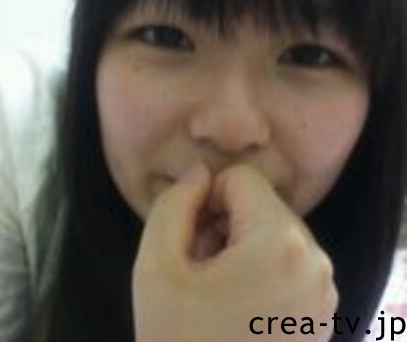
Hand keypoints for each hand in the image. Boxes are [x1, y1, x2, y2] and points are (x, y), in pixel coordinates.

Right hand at [132, 163, 337, 341]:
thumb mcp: (156, 265)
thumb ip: (174, 204)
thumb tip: (198, 173)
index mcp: (280, 242)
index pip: (241, 178)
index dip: (206, 198)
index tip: (190, 236)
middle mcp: (315, 259)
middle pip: (260, 202)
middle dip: (223, 222)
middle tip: (200, 265)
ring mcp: (324, 286)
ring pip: (272, 228)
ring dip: (238, 243)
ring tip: (215, 285)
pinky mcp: (321, 307)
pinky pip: (286, 258)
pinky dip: (258, 264)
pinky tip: (236, 300)